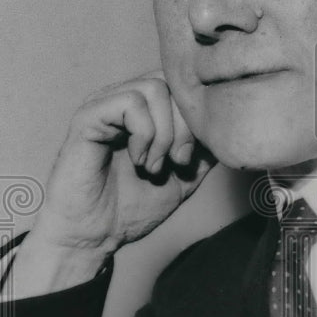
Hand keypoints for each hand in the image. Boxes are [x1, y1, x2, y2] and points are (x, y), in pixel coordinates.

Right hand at [10, 74, 213, 293]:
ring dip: (165, 132)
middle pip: (173, 81)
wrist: (95, 236)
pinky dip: (144, 134)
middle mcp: (124, 100)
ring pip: (154, 88)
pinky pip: (130, 103)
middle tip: (178, 162)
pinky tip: (138, 160)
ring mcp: (105, 105)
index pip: (184, 85)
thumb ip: (204, 151)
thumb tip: (229, 128)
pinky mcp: (88, 117)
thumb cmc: (131, 208)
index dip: (198, 118)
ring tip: (154, 165)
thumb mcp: (183, 178)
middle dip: (187, 124)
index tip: (191, 159)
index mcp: (145, 111)